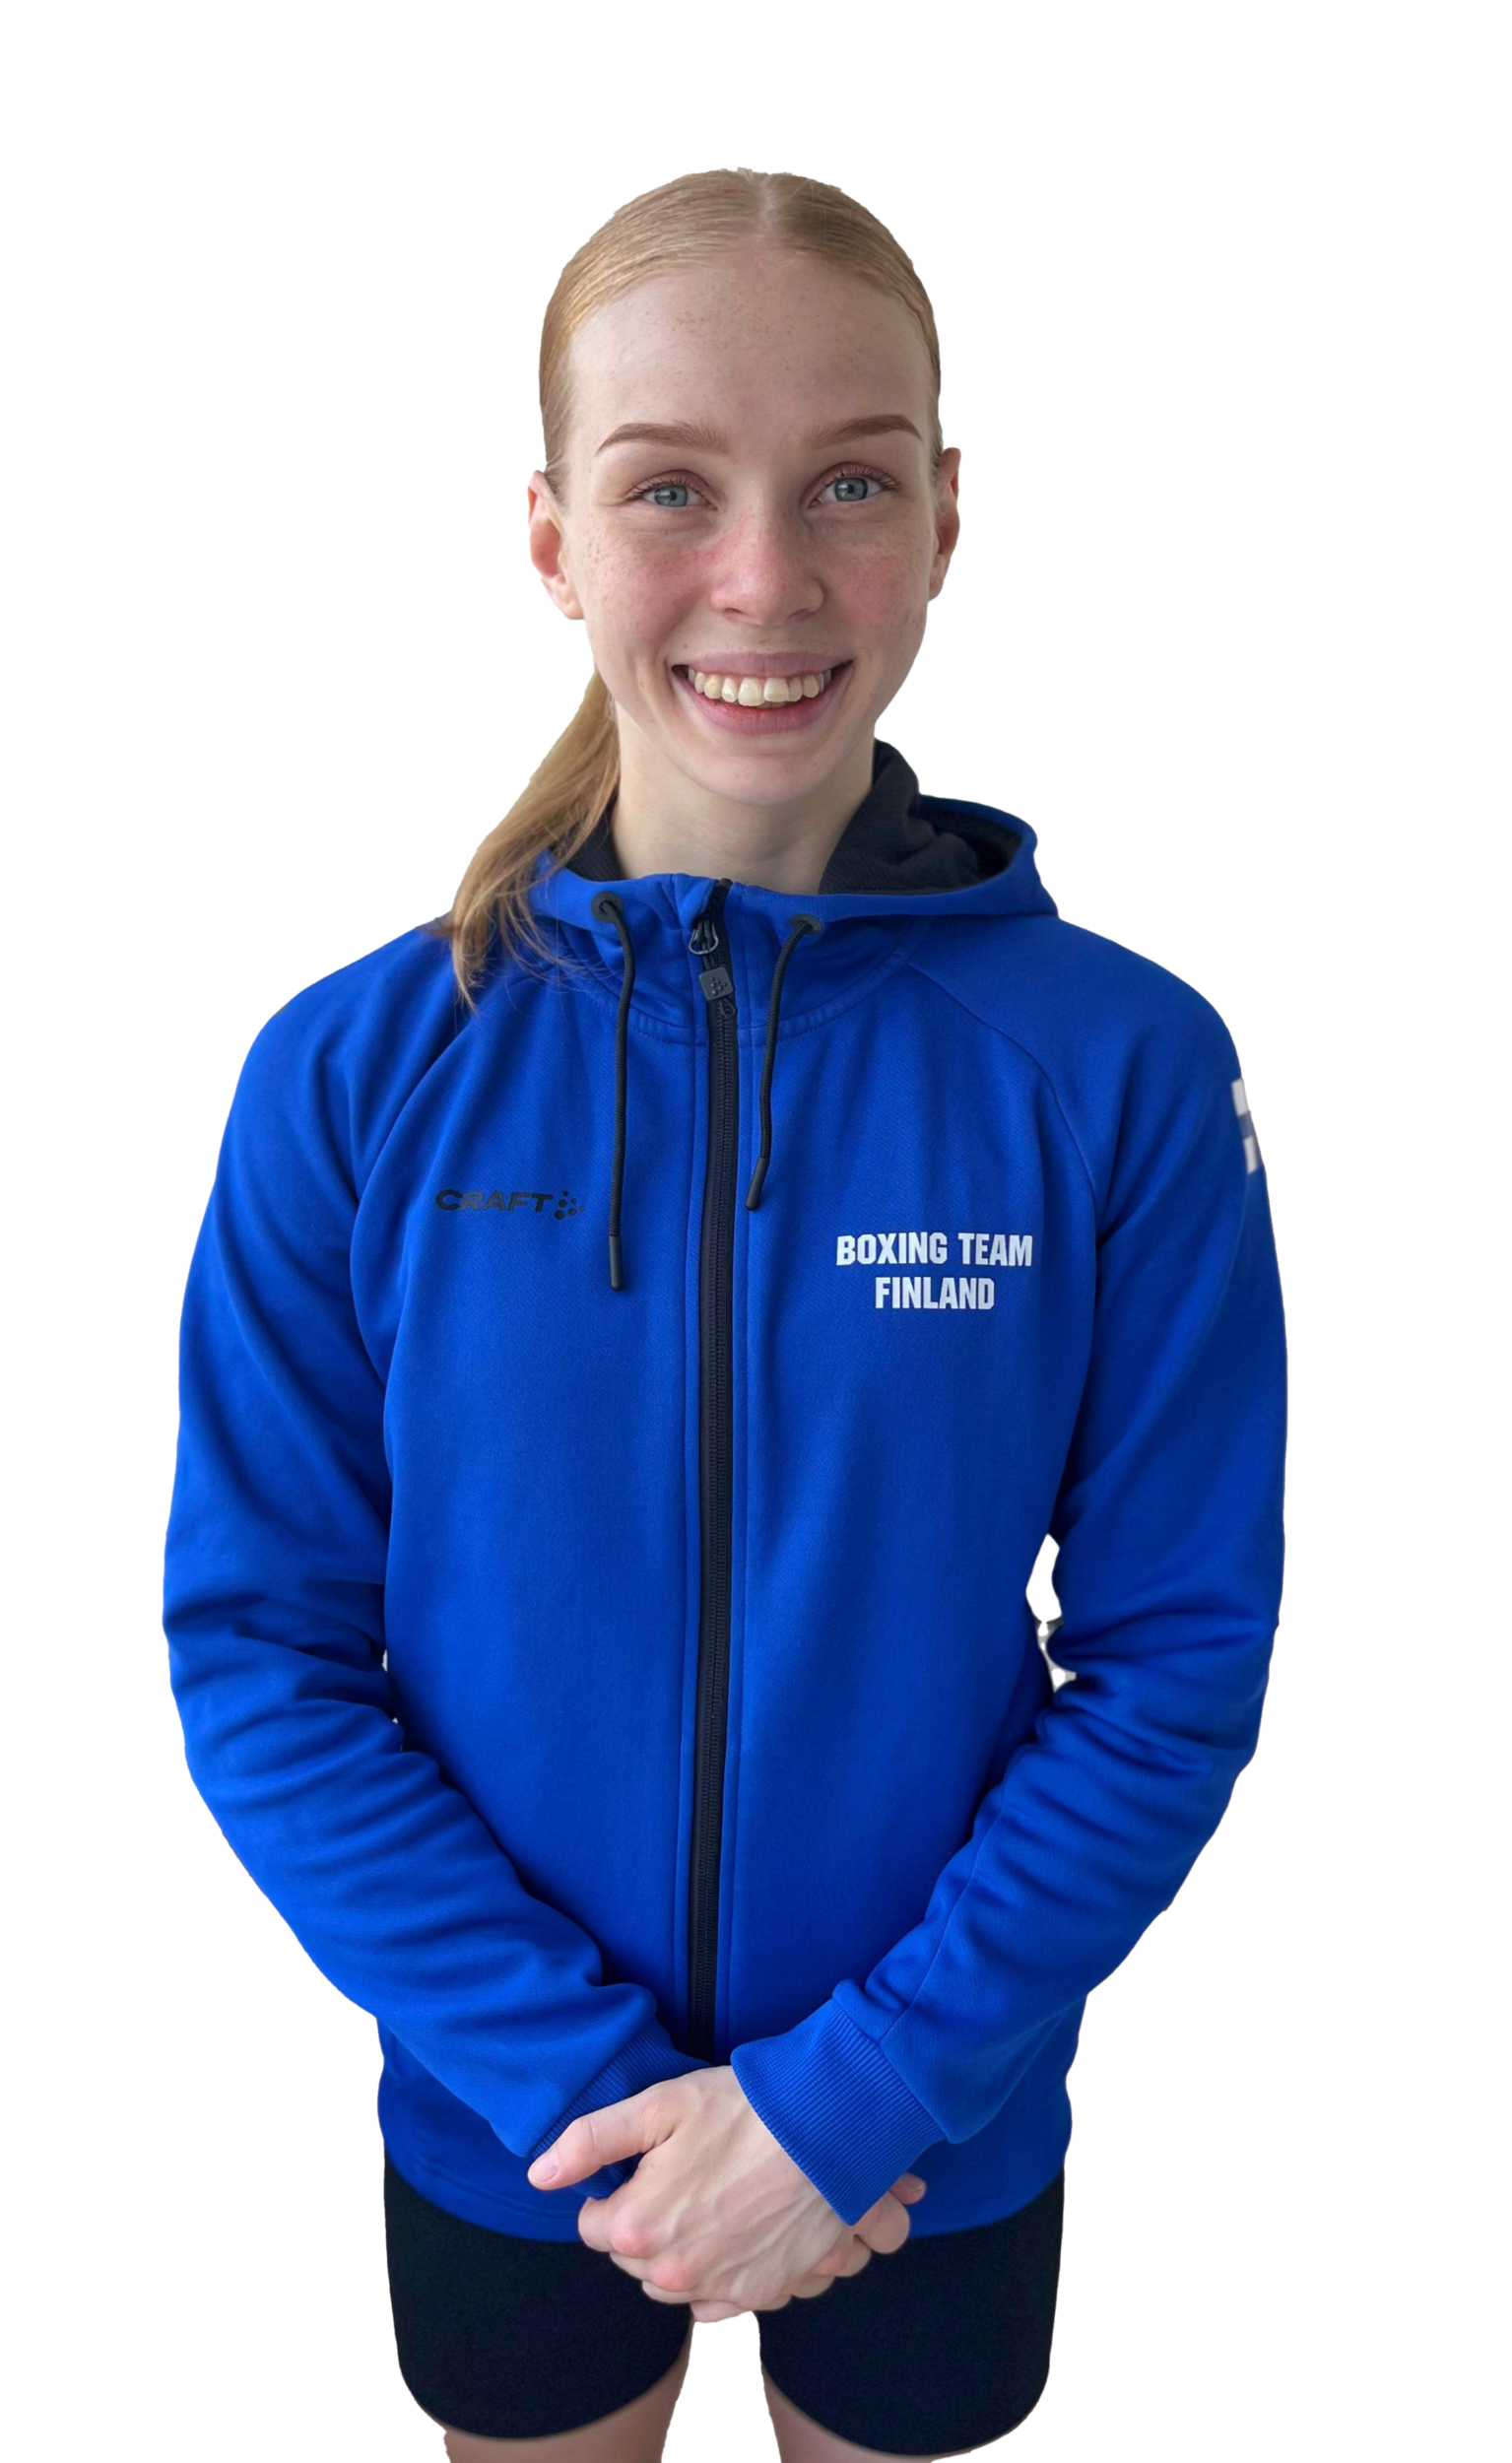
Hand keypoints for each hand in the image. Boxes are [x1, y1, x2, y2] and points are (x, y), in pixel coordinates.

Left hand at [525, 2065, 925, 2322]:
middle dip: (644, 2225)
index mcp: (637, 2226)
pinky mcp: (758, 2296)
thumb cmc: (743, 2110)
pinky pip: (714, 2305)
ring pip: (670, 2285)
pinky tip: (732, 2236)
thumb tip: (538, 2175)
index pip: (592, 2228)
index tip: (643, 2168)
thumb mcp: (659, 2105)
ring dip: (677, 2254)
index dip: (613, 2194)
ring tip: (707, 2203)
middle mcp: (672, 2273)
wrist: (826, 2132)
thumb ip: (590, 2141)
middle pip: (631, 2260)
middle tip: (680, 2178)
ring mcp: (717, 2290)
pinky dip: (715, 2279)